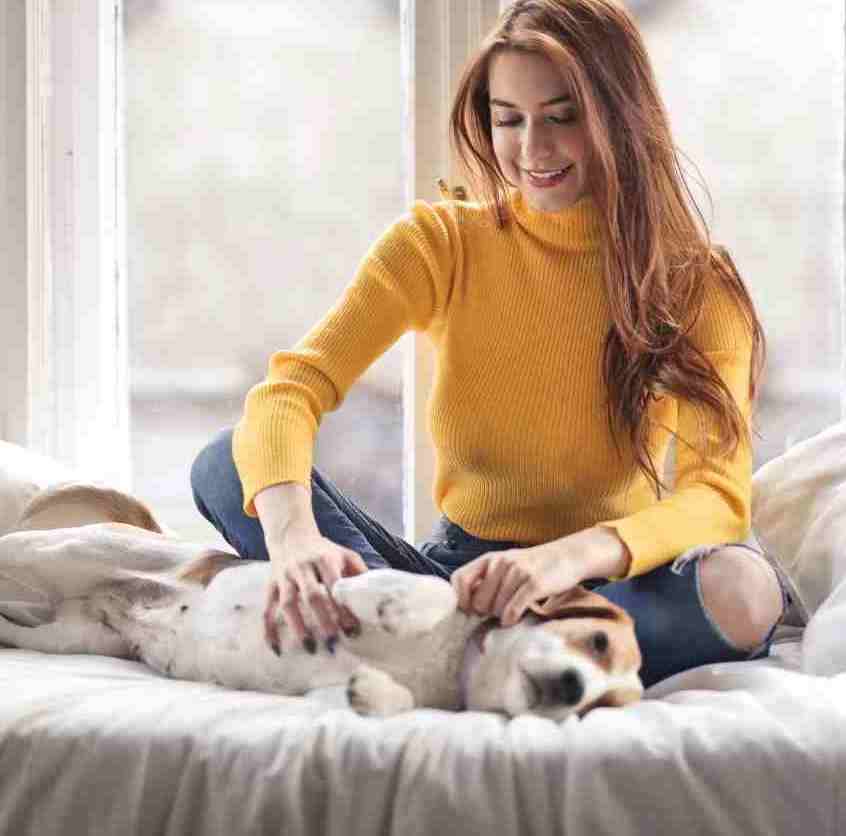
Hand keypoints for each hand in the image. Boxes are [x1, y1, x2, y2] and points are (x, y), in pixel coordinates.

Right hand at [263, 529, 367, 654]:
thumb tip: (376, 597)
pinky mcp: (271, 586)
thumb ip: (359, 572)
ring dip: (298, 627)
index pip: (334, 585)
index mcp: (324, 559)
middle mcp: (302, 567)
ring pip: (288, 603)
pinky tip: (277, 648)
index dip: (343, 607)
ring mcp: (284, 577)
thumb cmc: (323, 550)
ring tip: (310, 648)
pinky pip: (267, 609)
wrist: (291, 534)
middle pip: (312, 595)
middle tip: (333, 642)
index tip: (353, 630)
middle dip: (323, 619)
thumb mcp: (344, 554)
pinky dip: (269, 629)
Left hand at [451, 541, 586, 626]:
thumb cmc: (533, 566)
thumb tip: (468, 606)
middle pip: (478, 601)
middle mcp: (500, 562)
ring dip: (502, 616)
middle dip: (486, 612)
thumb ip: (487, 580)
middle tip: (498, 611)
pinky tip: (513, 619)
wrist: (567, 556)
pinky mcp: (533, 583)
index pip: (459, 578)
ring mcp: (517, 572)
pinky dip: (510, 619)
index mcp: (489, 558)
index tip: (470, 609)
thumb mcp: (506, 566)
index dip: (461, 598)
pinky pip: (512, 610)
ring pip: (496, 608)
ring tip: (512, 609)